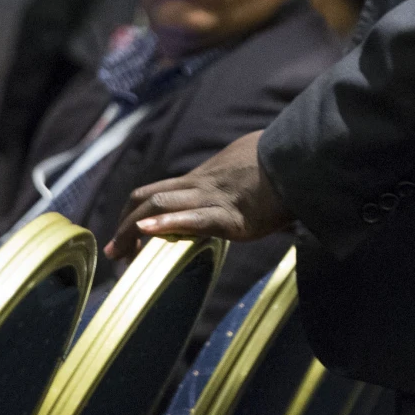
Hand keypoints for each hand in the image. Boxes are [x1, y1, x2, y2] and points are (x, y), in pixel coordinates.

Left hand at [104, 131, 294, 258]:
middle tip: (113, 254)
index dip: (133, 211)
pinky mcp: (232, 216)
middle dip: (125, 227)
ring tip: (121, 254)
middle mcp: (200, 186)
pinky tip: (150, 232)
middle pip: (148, 199)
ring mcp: (214, 199)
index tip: (124, 234)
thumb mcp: (244, 169)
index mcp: (202, 178)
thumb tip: (233, 189)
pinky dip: (169, 224)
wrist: (301, 160)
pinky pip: (195, 219)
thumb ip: (230, 180)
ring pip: (162, 206)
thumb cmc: (279, 164)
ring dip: (134, 231)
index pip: (155, 191)